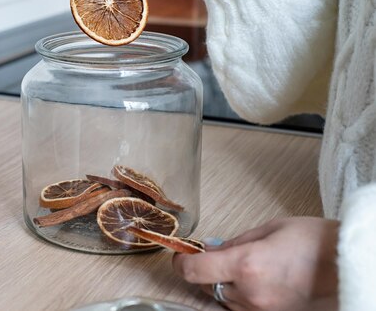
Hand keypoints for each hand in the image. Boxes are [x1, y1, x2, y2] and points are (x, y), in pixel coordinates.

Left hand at [172, 218, 338, 310]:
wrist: (352, 265)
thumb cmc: (316, 242)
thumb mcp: (270, 229)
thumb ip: (235, 242)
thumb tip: (210, 249)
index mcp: (247, 264)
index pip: (194, 271)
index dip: (181, 262)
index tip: (180, 256)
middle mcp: (251, 294)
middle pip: (208, 286)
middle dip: (207, 271)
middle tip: (218, 257)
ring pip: (225, 300)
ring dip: (225, 285)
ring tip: (249, 268)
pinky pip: (244, 310)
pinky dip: (242, 297)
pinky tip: (258, 282)